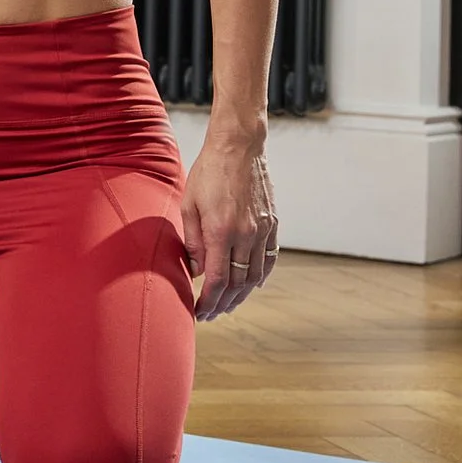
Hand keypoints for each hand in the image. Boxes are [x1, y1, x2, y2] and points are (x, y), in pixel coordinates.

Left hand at [180, 126, 276, 319]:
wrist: (238, 147)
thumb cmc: (207, 172)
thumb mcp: (189, 205)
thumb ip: (192, 241)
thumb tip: (195, 271)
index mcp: (221, 231)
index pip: (217, 280)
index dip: (208, 301)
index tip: (199, 312)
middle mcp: (245, 235)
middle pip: (237, 284)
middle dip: (223, 304)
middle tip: (211, 314)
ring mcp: (262, 230)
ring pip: (255, 276)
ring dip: (241, 295)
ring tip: (228, 305)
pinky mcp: (272, 224)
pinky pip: (268, 259)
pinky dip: (260, 276)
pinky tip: (251, 286)